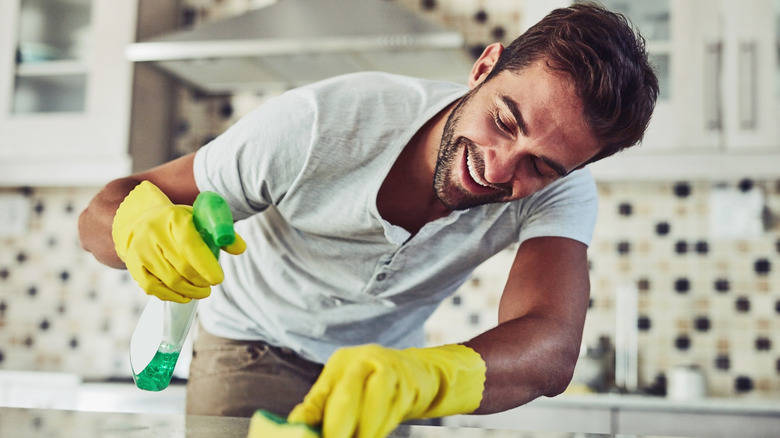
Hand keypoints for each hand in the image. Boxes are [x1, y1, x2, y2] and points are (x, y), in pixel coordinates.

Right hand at [112, 181, 244, 302]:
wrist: (141, 221)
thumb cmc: (178, 222)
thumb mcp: (199, 218)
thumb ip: (222, 232)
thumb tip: (239, 248)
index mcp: (173, 217)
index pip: (190, 244)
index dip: (205, 265)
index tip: (218, 279)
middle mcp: (153, 232)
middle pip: (181, 266)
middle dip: (201, 280)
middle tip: (212, 284)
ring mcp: (140, 249)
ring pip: (170, 280)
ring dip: (191, 290)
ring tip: (203, 291)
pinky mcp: (134, 265)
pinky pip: (153, 288)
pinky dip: (172, 296)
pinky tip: (185, 296)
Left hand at [288, 344, 485, 437]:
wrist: (418, 373)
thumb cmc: (371, 383)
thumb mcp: (342, 387)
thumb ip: (319, 406)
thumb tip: (294, 426)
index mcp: (343, 362)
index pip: (324, 391)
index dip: (314, 419)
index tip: (314, 437)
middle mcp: (366, 361)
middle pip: (347, 397)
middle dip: (338, 429)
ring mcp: (391, 372)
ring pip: (373, 409)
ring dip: (364, 433)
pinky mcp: (410, 388)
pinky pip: (392, 415)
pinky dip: (380, 430)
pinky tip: (372, 436)